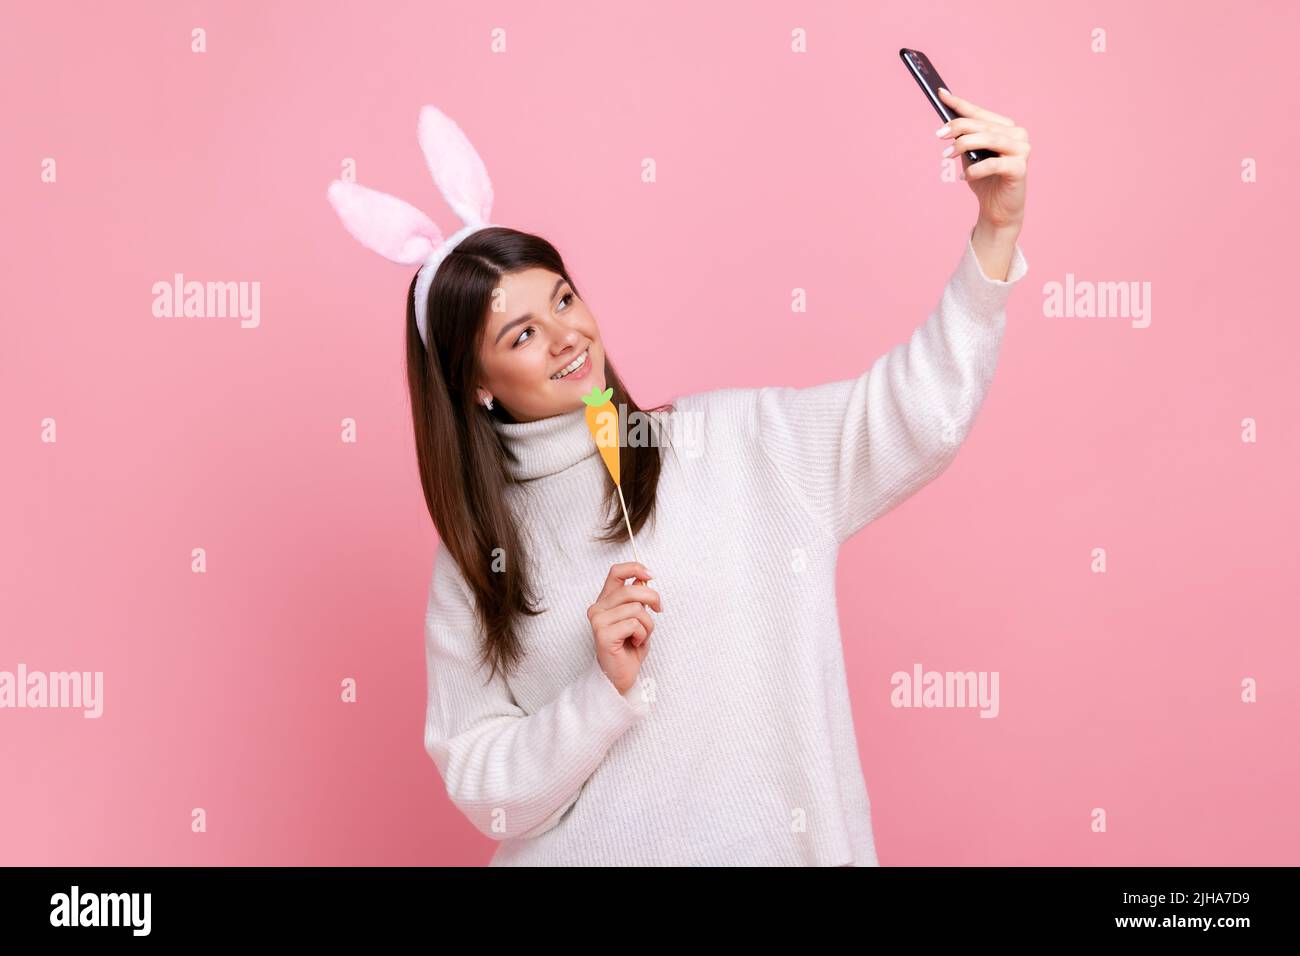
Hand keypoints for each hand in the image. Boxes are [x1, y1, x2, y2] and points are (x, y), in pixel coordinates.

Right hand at [587, 562, 660, 693]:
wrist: (621, 676)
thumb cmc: (629, 648)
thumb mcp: (637, 617)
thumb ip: (637, 599)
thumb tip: (644, 579)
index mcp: (605, 601)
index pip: (615, 572)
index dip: (635, 568)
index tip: (650, 575)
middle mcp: (598, 608)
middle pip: (631, 590)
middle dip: (652, 598)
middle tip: (659, 609)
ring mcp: (598, 621)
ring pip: (636, 609)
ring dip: (647, 624)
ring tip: (641, 635)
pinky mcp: (603, 634)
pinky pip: (634, 624)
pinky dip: (642, 634)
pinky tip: (635, 643)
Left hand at [936, 87, 1029, 229]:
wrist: (998, 209)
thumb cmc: (984, 180)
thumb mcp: (970, 156)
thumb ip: (964, 140)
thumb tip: (946, 126)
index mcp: (1006, 127)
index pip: (980, 113)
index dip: (960, 104)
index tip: (940, 94)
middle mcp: (1017, 134)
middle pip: (983, 125)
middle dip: (958, 127)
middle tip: (939, 135)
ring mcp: (1022, 150)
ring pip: (989, 139)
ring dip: (963, 145)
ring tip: (947, 155)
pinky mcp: (1020, 169)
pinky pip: (993, 164)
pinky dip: (975, 170)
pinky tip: (965, 177)